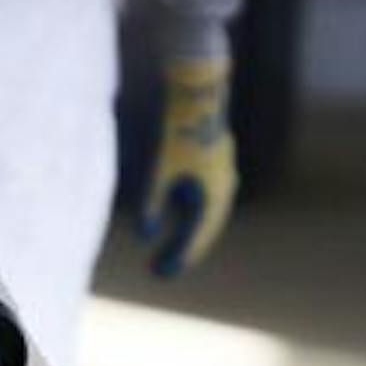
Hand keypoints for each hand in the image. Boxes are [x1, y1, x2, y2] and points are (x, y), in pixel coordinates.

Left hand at [139, 56, 238, 276]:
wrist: (197, 90)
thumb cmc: (176, 130)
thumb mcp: (158, 169)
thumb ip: (151, 203)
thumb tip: (143, 236)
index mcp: (212, 196)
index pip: (193, 238)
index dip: (176, 258)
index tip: (158, 274)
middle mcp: (222, 188)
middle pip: (201, 230)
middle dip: (182, 250)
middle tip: (161, 269)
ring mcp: (222, 175)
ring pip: (206, 215)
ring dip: (188, 234)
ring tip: (172, 249)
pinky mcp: (216, 163)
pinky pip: (206, 199)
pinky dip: (192, 214)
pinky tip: (182, 216)